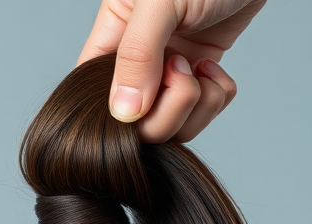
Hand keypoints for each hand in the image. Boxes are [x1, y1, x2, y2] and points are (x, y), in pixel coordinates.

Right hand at [77, 0, 265, 142]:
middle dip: (167, 111)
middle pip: (138, 122)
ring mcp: (170, 66)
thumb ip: (138, 53)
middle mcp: (139, 55)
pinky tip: (215, 67)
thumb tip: (124, 113)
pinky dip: (216, 97)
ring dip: (196, 106)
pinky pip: (203, 109)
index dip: (116, 112)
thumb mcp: (162, 1)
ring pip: (173, 122)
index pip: (94, 90)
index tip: (144, 101)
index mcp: (114, 32)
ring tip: (202, 68)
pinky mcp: (200, 70)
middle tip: (183, 72)